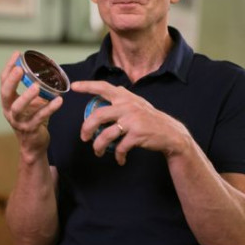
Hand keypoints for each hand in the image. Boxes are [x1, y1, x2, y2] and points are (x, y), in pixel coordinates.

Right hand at [0, 52, 62, 160]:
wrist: (34, 144)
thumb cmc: (33, 119)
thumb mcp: (32, 102)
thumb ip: (36, 88)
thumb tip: (49, 70)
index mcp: (8, 101)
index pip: (4, 82)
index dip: (9, 67)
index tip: (17, 54)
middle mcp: (10, 110)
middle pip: (5, 94)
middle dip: (12, 81)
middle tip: (20, 69)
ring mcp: (19, 121)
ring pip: (18, 108)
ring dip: (27, 96)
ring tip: (37, 86)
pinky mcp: (31, 129)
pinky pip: (40, 118)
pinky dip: (49, 108)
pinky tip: (59, 101)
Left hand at [72, 80, 189, 165]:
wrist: (171, 134)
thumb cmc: (151, 119)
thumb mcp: (139, 103)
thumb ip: (126, 97)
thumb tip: (114, 89)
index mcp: (125, 97)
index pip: (103, 87)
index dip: (87, 86)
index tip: (74, 87)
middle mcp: (127, 106)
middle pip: (98, 115)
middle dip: (86, 128)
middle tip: (84, 137)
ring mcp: (132, 121)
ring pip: (106, 135)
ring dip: (98, 146)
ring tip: (98, 152)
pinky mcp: (137, 135)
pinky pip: (120, 147)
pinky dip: (118, 155)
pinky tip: (120, 159)